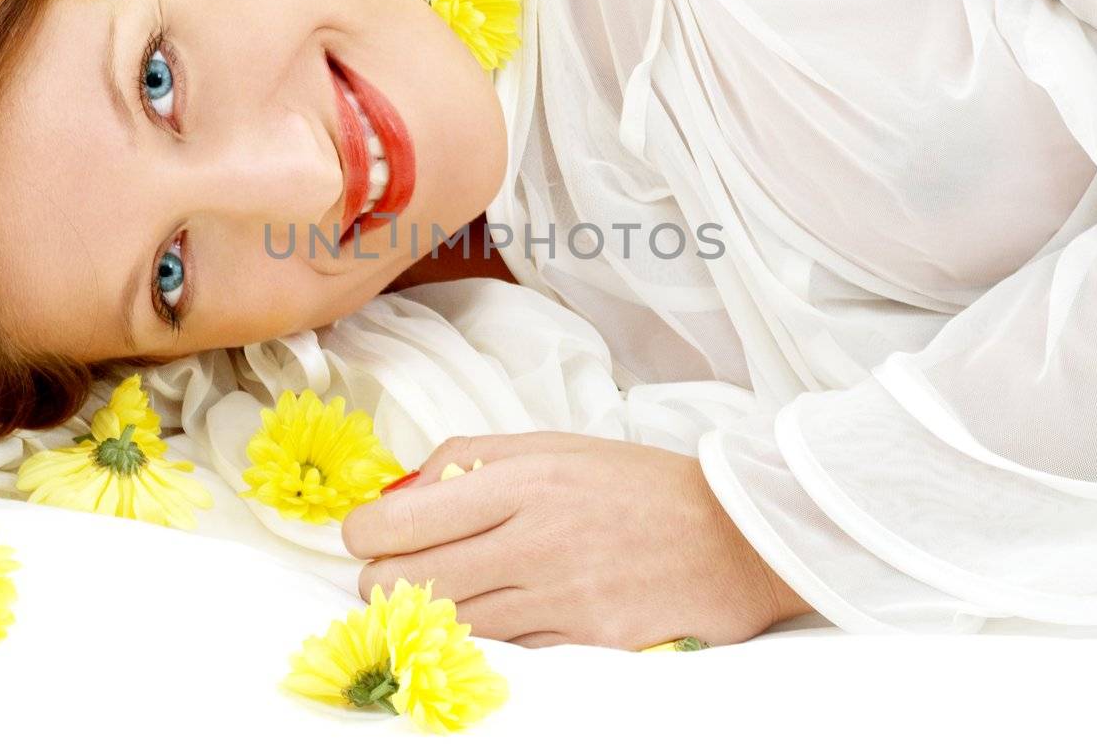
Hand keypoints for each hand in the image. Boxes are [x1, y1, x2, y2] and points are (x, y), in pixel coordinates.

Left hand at [340, 431, 813, 648]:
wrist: (733, 535)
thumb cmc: (635, 484)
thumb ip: (470, 459)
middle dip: (379, 581)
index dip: (362, 536)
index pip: (399, 522)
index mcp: (521, 479)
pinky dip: (482, 637)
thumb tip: (400, 493)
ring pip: (446, 623)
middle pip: (405, 582)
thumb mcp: (551, 445)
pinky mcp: (583, 641)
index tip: (365, 537)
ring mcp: (558, 596)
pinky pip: (502, 650)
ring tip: (435, 593)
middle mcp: (533, 538)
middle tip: (388, 572)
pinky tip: (491, 615)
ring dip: (423, 614)